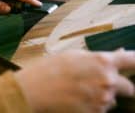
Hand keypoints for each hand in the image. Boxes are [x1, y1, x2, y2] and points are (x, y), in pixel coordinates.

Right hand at [15, 50, 134, 112]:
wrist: (36, 89)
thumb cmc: (52, 68)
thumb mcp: (74, 55)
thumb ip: (98, 57)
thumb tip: (118, 55)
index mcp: (102, 61)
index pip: (132, 60)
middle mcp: (107, 81)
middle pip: (128, 87)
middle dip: (119, 85)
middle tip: (101, 81)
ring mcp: (103, 100)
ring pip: (113, 99)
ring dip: (103, 95)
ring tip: (81, 88)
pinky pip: (101, 109)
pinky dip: (94, 105)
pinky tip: (78, 97)